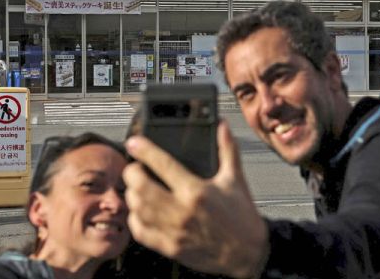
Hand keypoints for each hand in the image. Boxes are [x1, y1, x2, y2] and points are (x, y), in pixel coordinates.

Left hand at [123, 120, 268, 277]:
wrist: (248, 254)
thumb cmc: (242, 218)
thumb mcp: (235, 178)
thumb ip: (227, 148)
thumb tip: (223, 126)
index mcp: (197, 191)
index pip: (163, 165)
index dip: (144, 151)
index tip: (134, 143)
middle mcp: (182, 211)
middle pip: (141, 188)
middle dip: (131, 173)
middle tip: (134, 166)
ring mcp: (174, 231)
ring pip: (138, 209)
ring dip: (131, 194)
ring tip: (134, 185)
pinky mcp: (170, 248)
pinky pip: (141, 233)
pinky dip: (134, 219)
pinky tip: (139, 211)